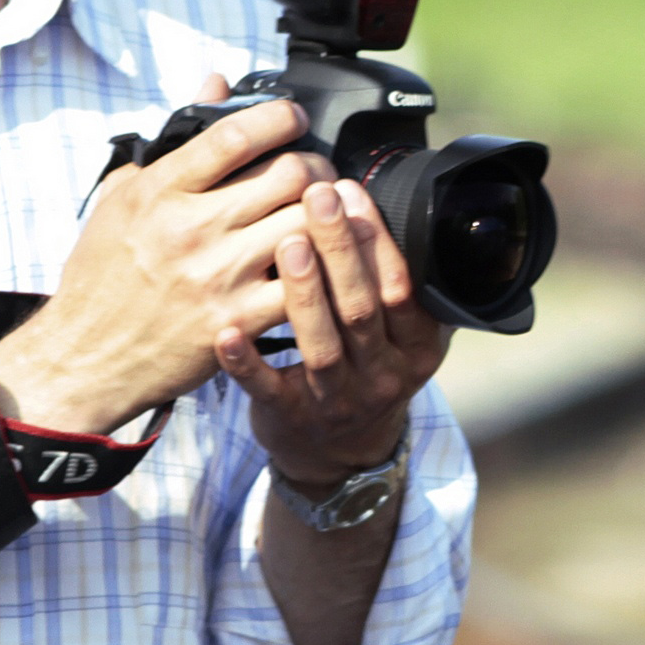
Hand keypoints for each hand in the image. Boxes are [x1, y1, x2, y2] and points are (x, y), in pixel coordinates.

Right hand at [0, 75, 333, 434]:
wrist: (86, 357)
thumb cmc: (102, 274)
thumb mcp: (121, 197)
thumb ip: (175, 141)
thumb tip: (216, 83)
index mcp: (161, 191)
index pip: (234, 136)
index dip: (278, 117)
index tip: (292, 116)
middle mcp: (192, 229)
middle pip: (288, 174)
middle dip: (315, 165)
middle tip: (316, 172)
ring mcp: (218, 276)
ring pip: (307, 225)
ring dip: (326, 216)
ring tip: (324, 215)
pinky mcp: (238, 321)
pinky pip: (303, 287)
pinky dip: (320, 272)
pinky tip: (319, 265)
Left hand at [215, 173, 450, 491]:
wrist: (340, 453)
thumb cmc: (365, 368)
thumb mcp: (401, 335)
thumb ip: (395, 286)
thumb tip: (374, 205)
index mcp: (417, 348)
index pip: (401, 289)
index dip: (378, 239)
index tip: (351, 190)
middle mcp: (384, 376)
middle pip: (363, 309)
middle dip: (341, 248)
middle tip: (317, 195)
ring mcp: (337, 401)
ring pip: (322, 346)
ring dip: (305, 293)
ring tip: (287, 242)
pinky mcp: (291, 417)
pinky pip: (267, 387)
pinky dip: (247, 360)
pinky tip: (227, 330)